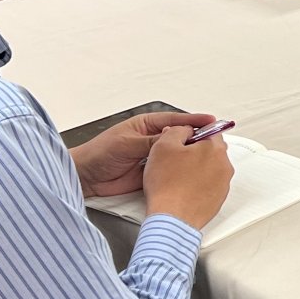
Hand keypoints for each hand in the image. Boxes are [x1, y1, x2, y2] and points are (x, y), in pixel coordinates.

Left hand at [71, 111, 212, 197]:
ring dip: (188, 156)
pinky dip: (179, 172)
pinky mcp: (151, 174)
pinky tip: (189, 172)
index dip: (193, 120)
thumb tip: (173, 139)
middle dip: (195, 138)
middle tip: (213, 140)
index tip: (210, 121)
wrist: (87, 178)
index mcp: (146, 125)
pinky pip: (168, 171)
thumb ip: (152, 142)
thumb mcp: (128, 143)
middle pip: (178, 138)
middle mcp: (151, 140)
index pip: (174, 121)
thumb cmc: (99, 153)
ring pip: (175, 155)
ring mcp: (152, 157)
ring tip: (205, 156)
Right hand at [142, 125, 234, 229]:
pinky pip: (207, 186)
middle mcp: (224, 166)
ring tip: (175, 176)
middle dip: (194, 151)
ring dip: (195, 168)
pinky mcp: (217, 200)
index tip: (182, 138)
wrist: (171, 219)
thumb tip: (185, 130)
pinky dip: (196, 185)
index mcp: (215, 149)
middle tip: (175, 158)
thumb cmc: (167, 186)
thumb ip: (177, 129)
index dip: (192, 132)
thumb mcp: (163, 145)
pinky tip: (181, 189)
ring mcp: (223, 185)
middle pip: (210, 150)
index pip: (210, 130)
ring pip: (209, 168)